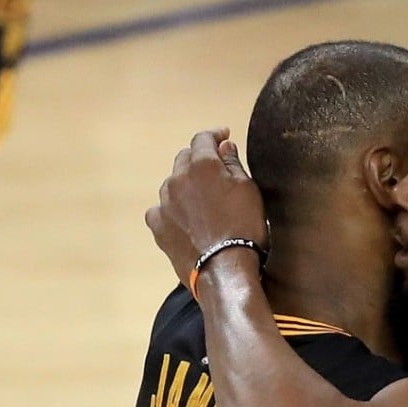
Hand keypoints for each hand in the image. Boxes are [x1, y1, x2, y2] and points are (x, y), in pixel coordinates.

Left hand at [145, 128, 268, 287]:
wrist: (226, 269)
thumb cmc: (244, 228)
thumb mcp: (248, 191)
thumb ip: (233, 164)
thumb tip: (223, 146)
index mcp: (202, 165)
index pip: (203, 139)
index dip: (215, 135)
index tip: (224, 136)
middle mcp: (177, 179)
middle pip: (184, 159)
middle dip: (199, 160)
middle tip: (215, 169)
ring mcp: (164, 203)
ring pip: (172, 184)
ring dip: (185, 186)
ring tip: (202, 200)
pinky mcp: (158, 227)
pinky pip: (161, 210)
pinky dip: (171, 209)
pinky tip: (183, 218)